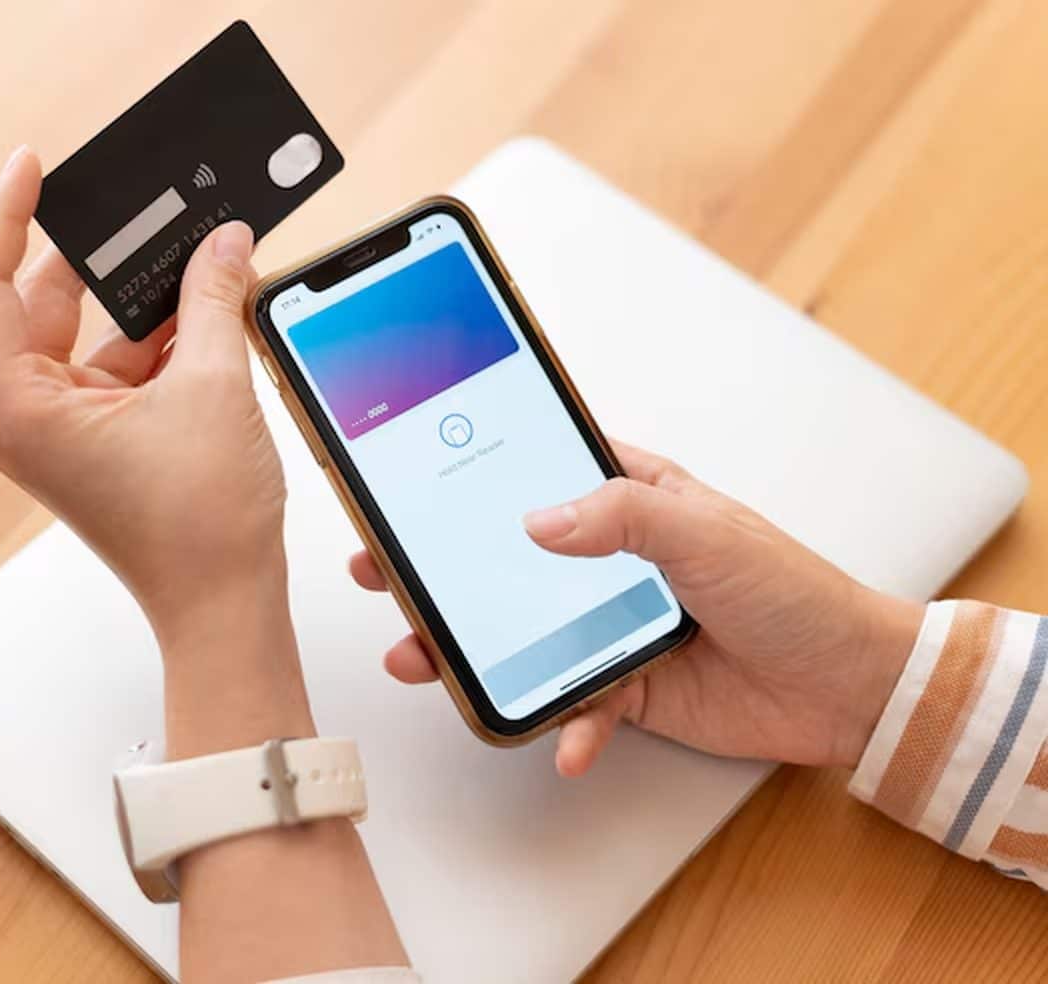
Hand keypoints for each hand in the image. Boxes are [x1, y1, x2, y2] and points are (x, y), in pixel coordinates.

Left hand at [0, 147, 287, 638]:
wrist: (224, 606)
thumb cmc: (201, 526)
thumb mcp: (212, 387)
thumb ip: (212, 299)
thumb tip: (224, 242)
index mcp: (21, 406)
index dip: (6, 214)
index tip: (33, 164)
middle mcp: (28, 417)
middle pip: (43, 303)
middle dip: (101, 258)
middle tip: (145, 206)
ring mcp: (64, 431)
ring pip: (90, 335)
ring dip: (143, 301)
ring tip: (196, 259)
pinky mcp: (101, 441)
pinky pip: (119, 368)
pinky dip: (160, 340)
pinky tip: (208, 310)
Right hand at [349, 442, 922, 775]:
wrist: (851, 689)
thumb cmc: (793, 592)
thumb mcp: (707, 533)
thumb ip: (624, 516)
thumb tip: (539, 521)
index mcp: (631, 500)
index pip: (537, 475)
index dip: (474, 477)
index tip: (412, 483)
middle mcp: (611, 560)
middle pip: (507, 560)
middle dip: (443, 570)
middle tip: (382, 572)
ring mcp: (612, 626)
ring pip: (522, 635)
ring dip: (471, 651)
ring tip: (422, 660)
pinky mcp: (626, 688)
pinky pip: (575, 705)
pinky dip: (565, 727)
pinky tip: (565, 741)